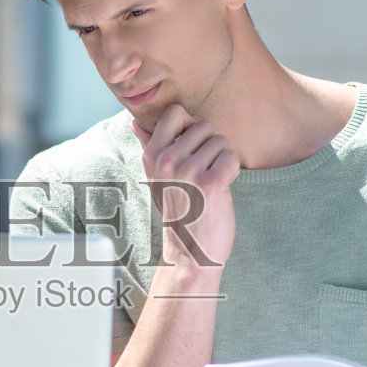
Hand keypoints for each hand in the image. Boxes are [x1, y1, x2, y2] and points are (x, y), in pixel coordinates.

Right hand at [130, 104, 238, 268]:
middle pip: (204, 126)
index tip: (190, 151)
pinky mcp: (210, 184)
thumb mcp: (157, 177)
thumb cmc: (179, 211)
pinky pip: (231, 157)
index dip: (190, 127)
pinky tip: (220, 190)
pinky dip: (232, 173)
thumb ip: (149, 145)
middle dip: (210, 148)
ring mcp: (186, 172)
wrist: (190, 253)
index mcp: (151, 155)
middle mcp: (165, 160)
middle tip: (201, 176)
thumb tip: (134, 121)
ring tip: (209, 186)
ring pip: (221, 142)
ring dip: (222, 162)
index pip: (175, 112)